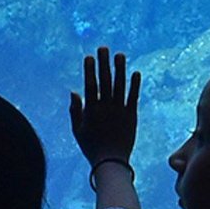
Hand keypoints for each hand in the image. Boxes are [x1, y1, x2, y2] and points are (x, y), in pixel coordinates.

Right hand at [69, 46, 140, 166]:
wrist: (111, 161)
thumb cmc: (91, 146)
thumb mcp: (77, 129)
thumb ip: (75, 110)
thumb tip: (74, 91)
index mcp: (91, 110)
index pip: (90, 85)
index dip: (90, 70)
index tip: (89, 57)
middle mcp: (106, 107)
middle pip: (105, 81)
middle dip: (104, 63)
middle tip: (103, 48)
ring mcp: (120, 110)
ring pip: (120, 85)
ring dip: (120, 69)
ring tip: (119, 55)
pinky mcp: (132, 115)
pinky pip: (134, 97)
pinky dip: (135, 85)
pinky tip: (136, 72)